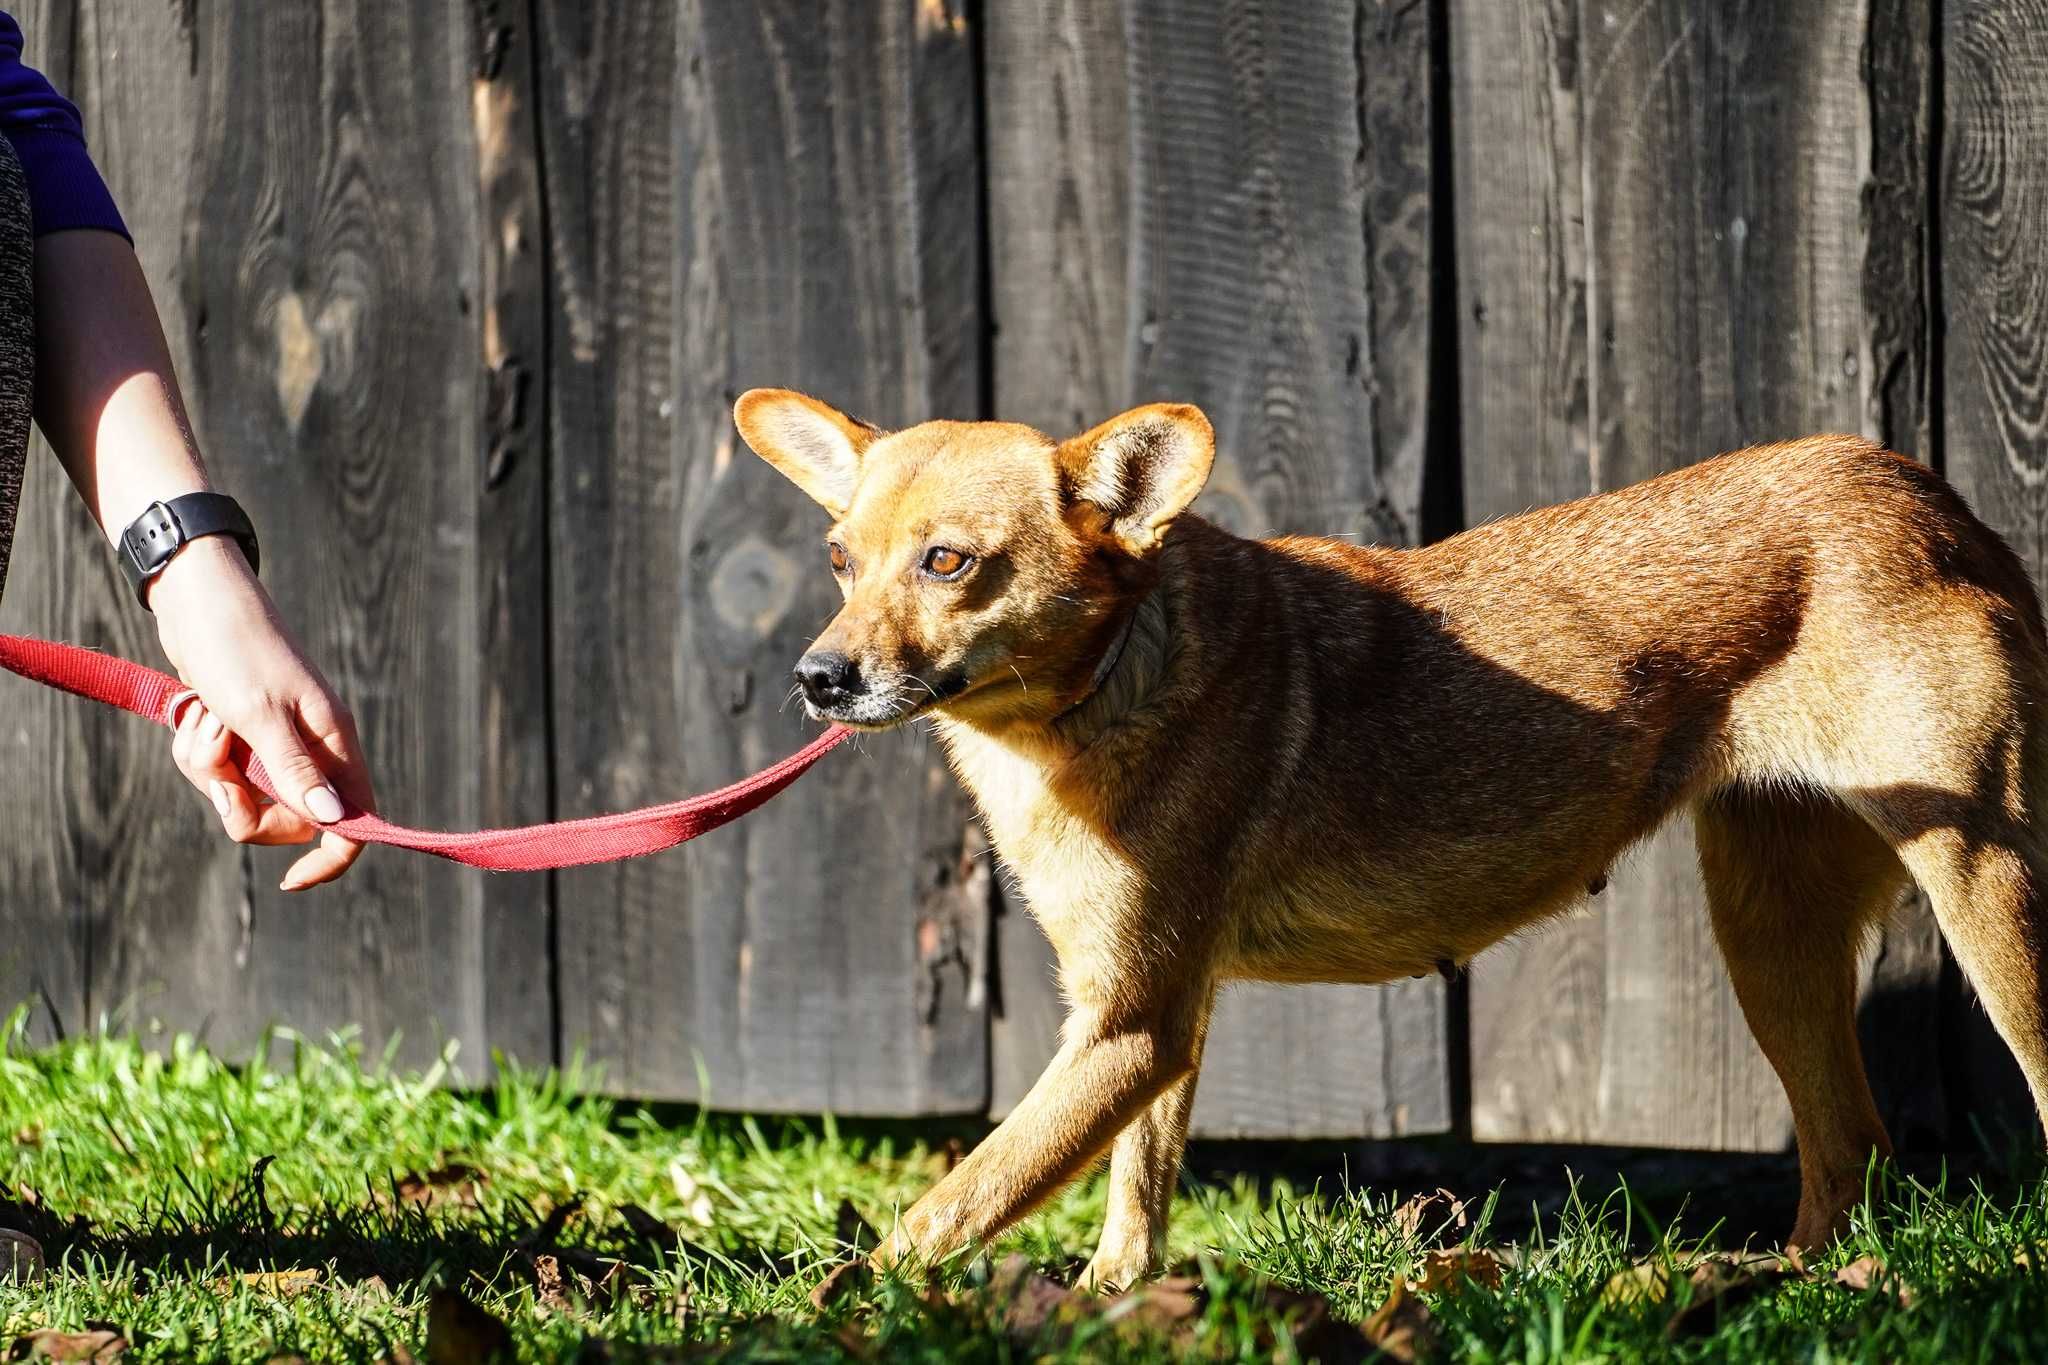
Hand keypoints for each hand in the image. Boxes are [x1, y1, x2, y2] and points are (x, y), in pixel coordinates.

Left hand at [148, 536, 375, 889]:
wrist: (197, 602)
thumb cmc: (236, 650)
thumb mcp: (260, 716)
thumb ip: (295, 773)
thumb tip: (333, 824)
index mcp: (334, 743)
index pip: (354, 822)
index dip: (330, 858)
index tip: (289, 880)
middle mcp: (312, 747)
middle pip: (289, 820)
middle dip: (245, 809)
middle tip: (221, 781)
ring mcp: (275, 741)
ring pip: (246, 796)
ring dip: (212, 772)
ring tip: (205, 723)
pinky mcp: (242, 733)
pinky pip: (220, 772)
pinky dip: (200, 754)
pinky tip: (196, 715)